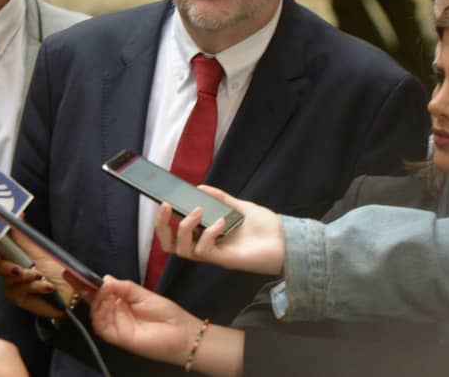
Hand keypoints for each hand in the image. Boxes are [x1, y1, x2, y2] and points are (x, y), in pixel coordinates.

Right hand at [0, 229, 68, 318]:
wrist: (69, 290)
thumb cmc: (56, 269)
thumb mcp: (38, 248)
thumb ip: (22, 233)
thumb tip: (18, 213)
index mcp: (14, 254)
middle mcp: (10, 268)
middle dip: (6, 266)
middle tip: (18, 268)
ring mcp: (12, 283)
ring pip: (9, 278)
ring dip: (27, 277)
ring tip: (41, 275)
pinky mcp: (17, 297)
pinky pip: (19, 289)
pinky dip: (35, 286)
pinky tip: (46, 286)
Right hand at [85, 275, 194, 364]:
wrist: (181, 333)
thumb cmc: (165, 313)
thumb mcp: (143, 294)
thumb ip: (123, 287)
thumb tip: (104, 279)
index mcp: (120, 302)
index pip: (99, 292)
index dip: (86, 283)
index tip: (73, 272)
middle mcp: (115, 314)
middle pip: (93, 302)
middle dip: (85, 289)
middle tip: (82, 278)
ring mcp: (115, 326)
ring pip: (95, 314)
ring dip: (96, 300)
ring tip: (104, 290)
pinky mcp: (118, 338)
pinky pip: (102, 326)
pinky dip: (100, 313)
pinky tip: (107, 302)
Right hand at [154, 185, 284, 275]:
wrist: (288, 240)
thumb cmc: (266, 227)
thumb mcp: (240, 206)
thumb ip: (220, 198)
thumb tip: (199, 187)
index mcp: (206, 234)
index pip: (175, 232)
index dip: (163, 220)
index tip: (162, 199)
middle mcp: (205, 246)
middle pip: (169, 244)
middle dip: (160, 226)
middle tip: (165, 206)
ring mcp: (214, 254)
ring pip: (182, 250)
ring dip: (184, 227)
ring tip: (197, 210)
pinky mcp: (224, 260)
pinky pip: (204, 251)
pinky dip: (208, 233)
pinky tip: (221, 222)